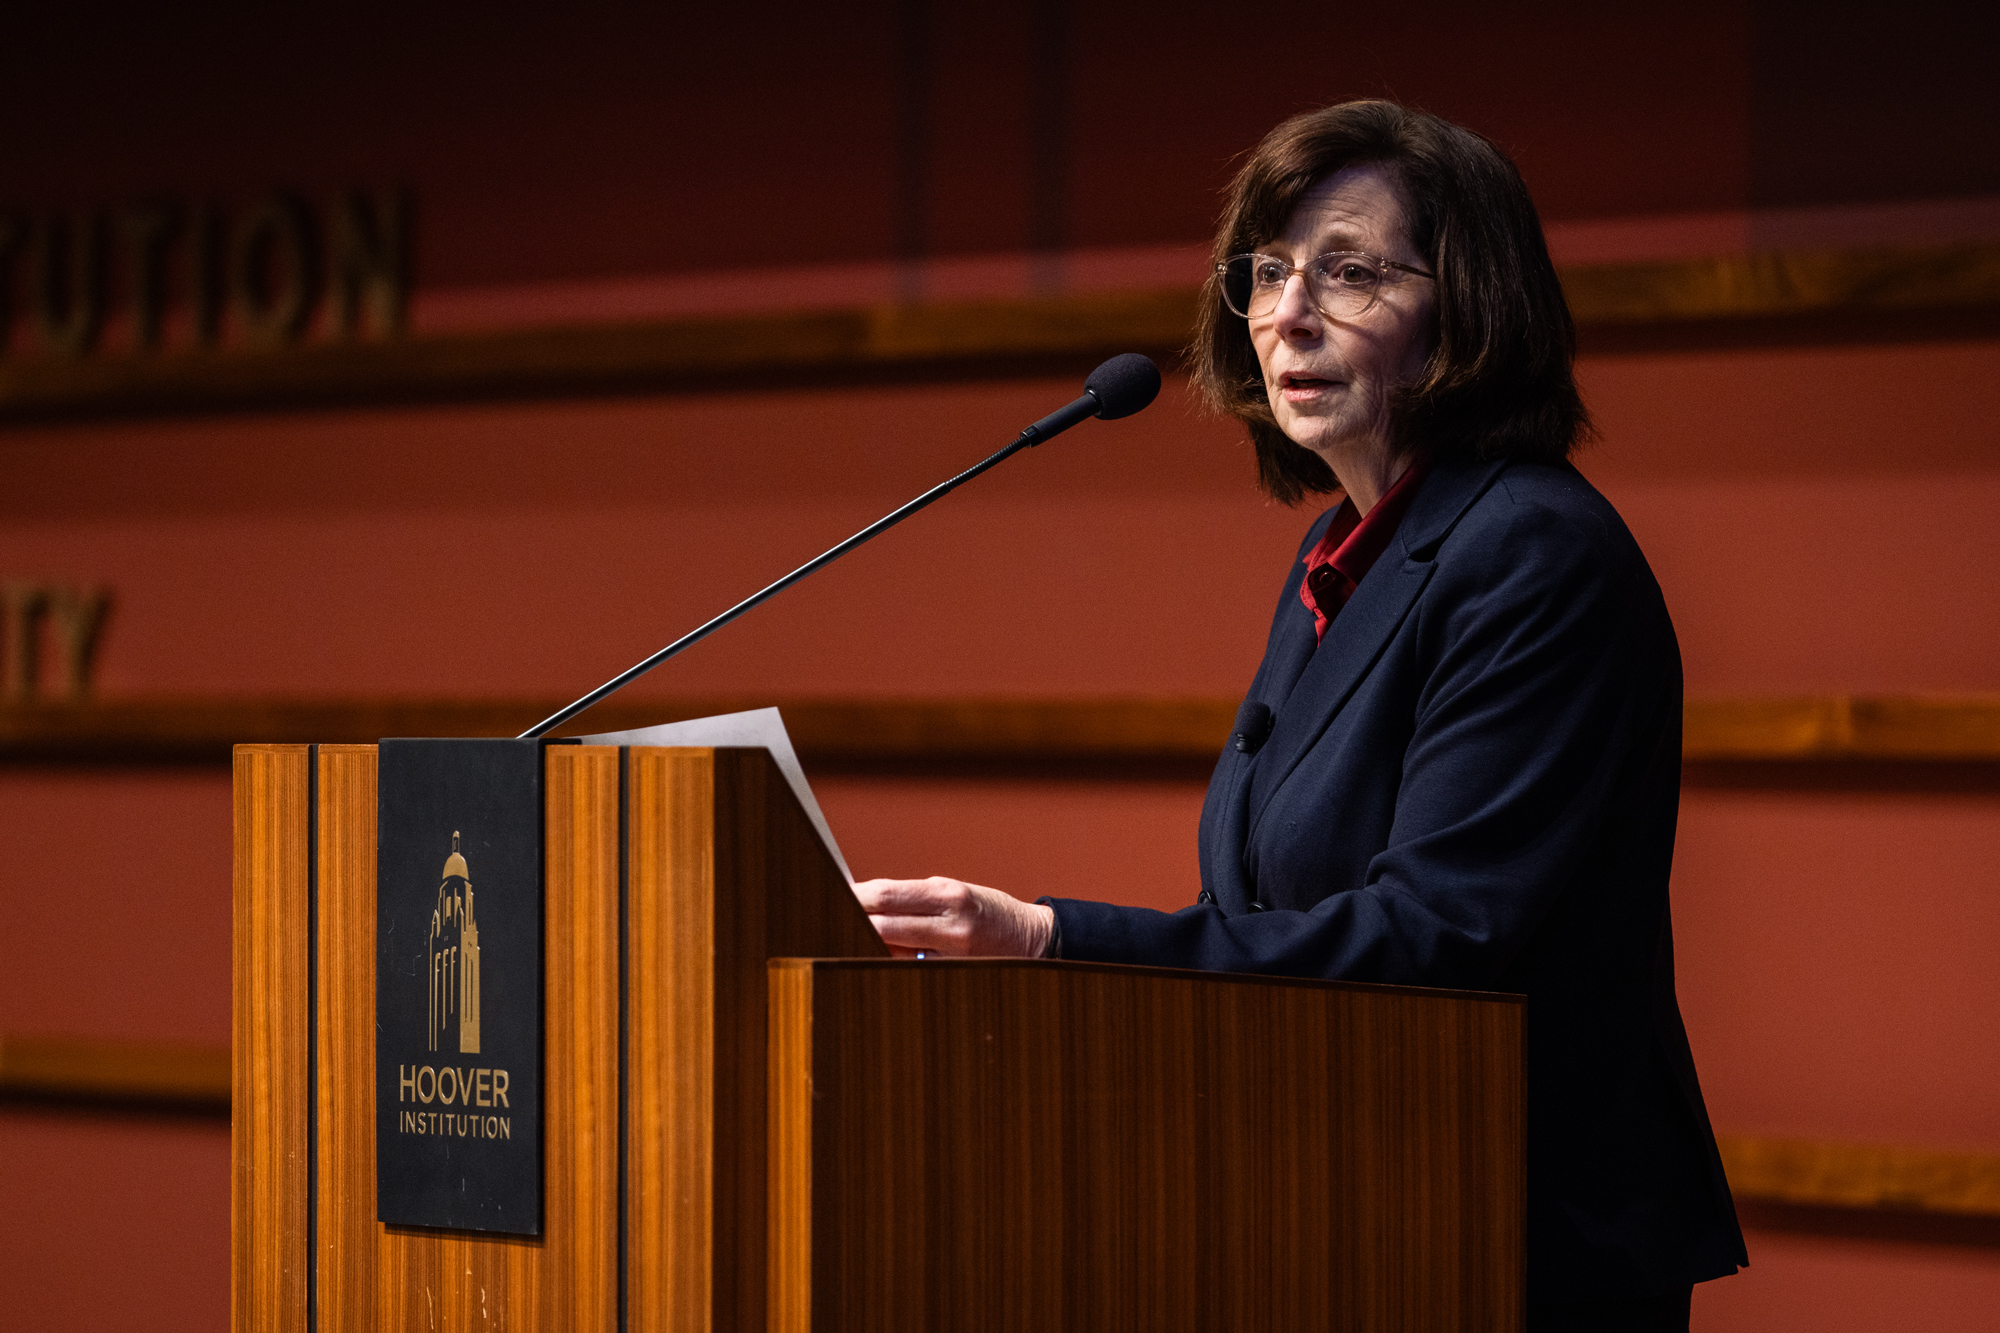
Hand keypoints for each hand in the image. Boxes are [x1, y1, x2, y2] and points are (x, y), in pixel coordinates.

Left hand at [853, 876, 1054, 958]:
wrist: (1033, 939)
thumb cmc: (986, 911)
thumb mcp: (954, 892)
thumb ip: (912, 899)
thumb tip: (864, 902)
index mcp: (947, 894)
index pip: (886, 894)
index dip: (854, 896)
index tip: (833, 894)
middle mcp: (950, 925)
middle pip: (884, 925)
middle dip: (854, 922)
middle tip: (829, 920)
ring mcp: (953, 956)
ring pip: (892, 953)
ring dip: (868, 946)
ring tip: (847, 940)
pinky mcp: (954, 976)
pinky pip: (911, 971)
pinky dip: (891, 964)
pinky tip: (879, 960)